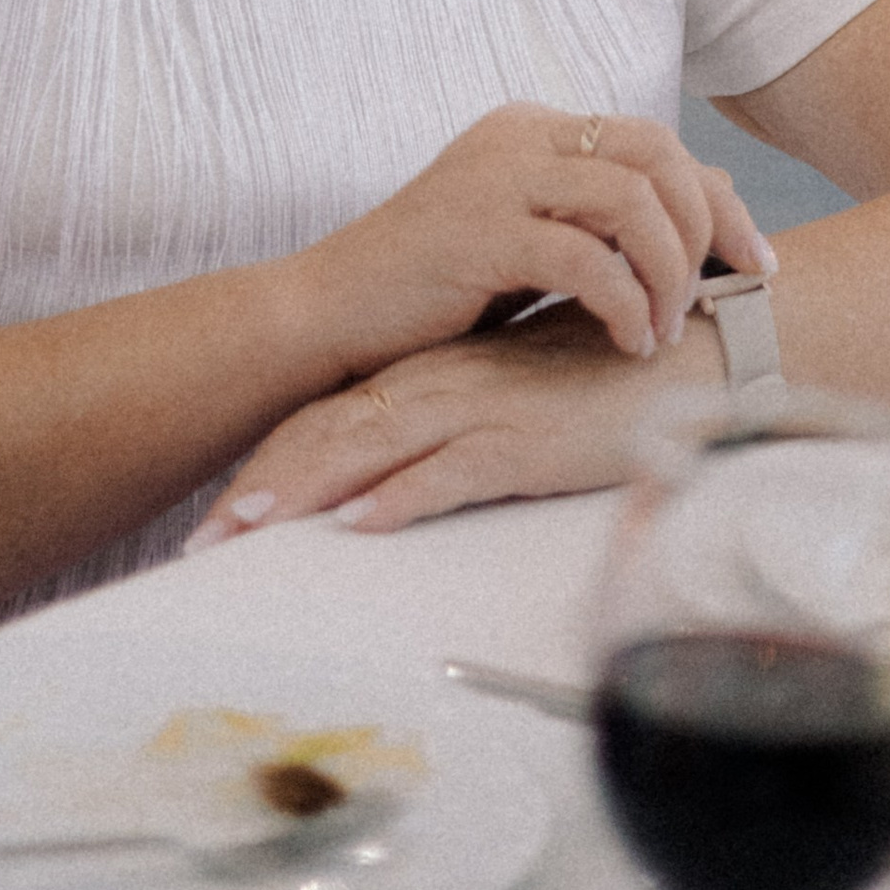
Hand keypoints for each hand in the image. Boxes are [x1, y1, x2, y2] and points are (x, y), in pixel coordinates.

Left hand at [192, 294, 729, 548]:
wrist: (690, 349)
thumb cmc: (605, 377)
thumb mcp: (516, 393)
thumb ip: (462, 417)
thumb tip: (404, 469)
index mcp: (438, 372)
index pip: (335, 414)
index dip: (273, 459)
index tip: (221, 511)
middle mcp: (446, 385)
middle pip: (333, 433)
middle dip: (263, 487)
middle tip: (200, 540)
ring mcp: (483, 410)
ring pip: (373, 450)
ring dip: (305, 493)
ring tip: (246, 532)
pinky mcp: (527, 440)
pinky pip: (452, 472)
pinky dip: (403, 496)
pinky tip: (361, 520)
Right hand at [284, 105, 766, 383]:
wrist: (329, 315)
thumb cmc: (431, 294)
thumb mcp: (523, 245)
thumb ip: (588, 228)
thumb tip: (689, 245)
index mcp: (533, 128)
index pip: (657, 140)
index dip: (718, 200)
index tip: (756, 264)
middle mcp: (521, 135)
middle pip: (658, 152)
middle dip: (708, 226)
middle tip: (726, 294)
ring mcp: (499, 176)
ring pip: (633, 199)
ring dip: (670, 270)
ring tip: (666, 329)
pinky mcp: (482, 230)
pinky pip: (588, 257)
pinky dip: (626, 303)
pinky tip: (629, 342)